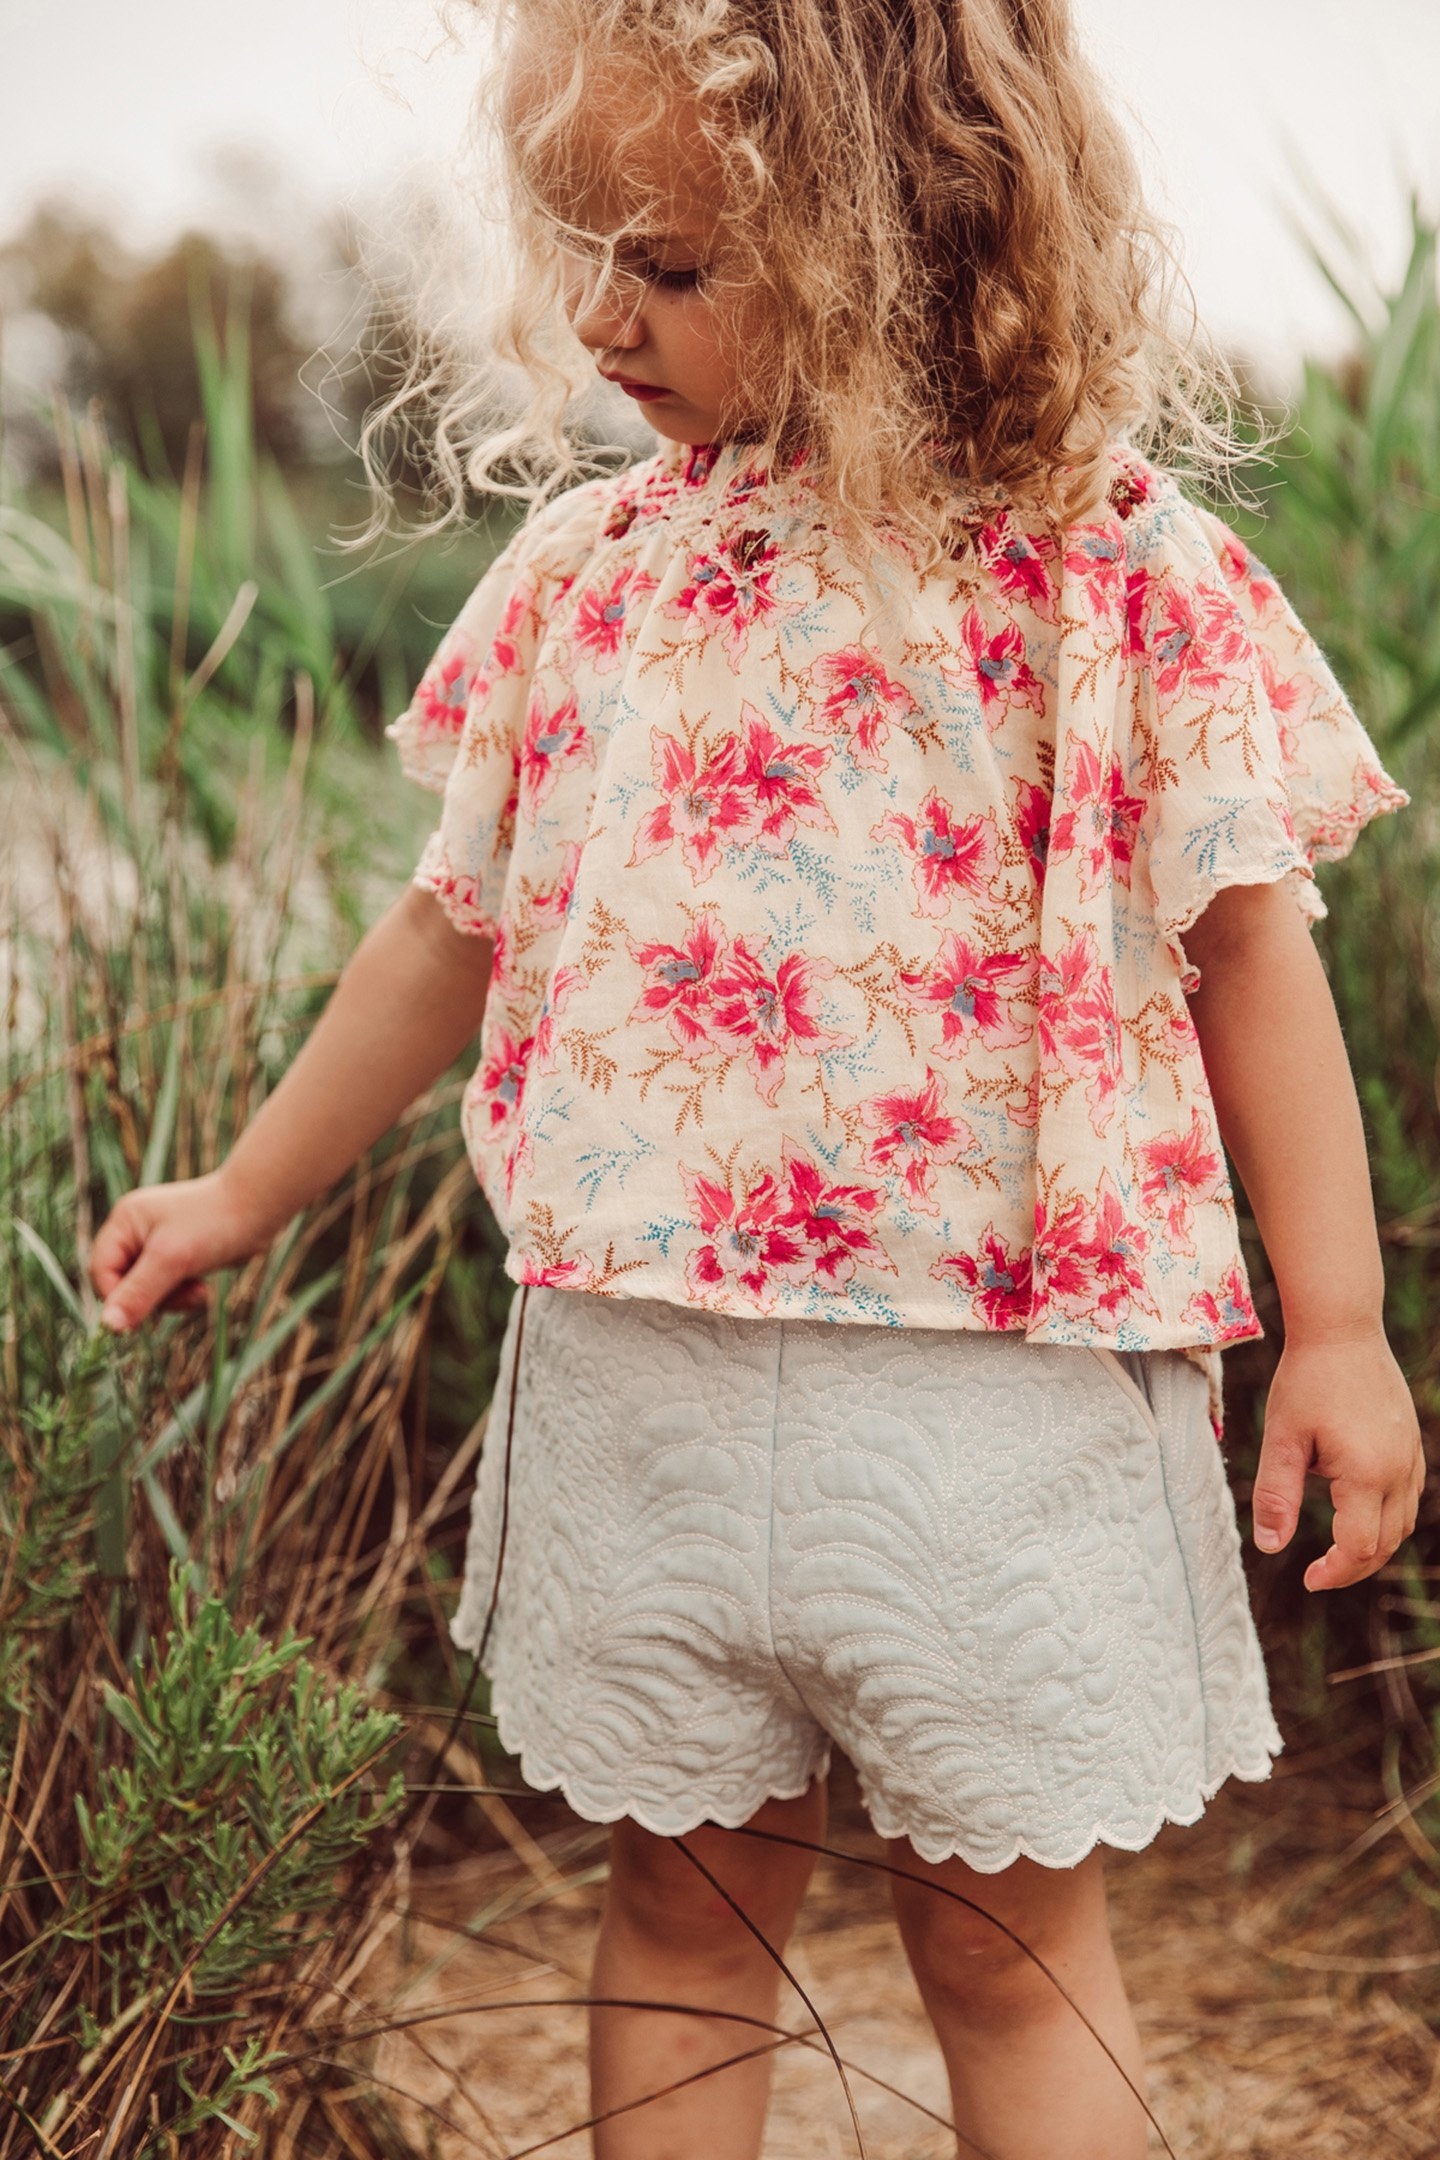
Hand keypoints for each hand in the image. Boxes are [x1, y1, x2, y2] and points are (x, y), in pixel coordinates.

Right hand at [89, 1170, 271, 1331]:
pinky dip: (183, 1294)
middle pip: (122, 1283)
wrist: (260, 1208)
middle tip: (183, 1297)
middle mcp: (135, 1231)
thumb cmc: (215, 1224)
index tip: (142, 1316)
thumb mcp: (172, 1260)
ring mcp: (156, 1243)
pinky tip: (203, 1287)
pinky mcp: (177, 1256)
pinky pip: (167, 1288)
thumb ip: (139, 1293)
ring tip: (198, 1291)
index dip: (118, 1297)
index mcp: (124, 1222)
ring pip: (146, 1290)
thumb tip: (108, 1327)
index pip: (101, 1271)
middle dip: (152, 1298)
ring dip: (172, 1299)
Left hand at [1250, 1332, 1425, 1590]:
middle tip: (1319, 1573)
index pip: (1358, 1548)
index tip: (1308, 1579)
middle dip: (1354, 1567)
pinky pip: (1409, 1497)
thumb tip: (1270, 1548)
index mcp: (1367, 1474)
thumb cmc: (1305, 1380)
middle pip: (1386, 1544)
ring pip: (1403, 1524)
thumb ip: (1277, 1495)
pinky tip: (1358, 1511)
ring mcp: (1411, 1457)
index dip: (1334, 1573)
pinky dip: (1387, 1518)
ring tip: (1337, 1550)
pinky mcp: (1412, 1444)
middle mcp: (1399, 1471)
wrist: (1341, 1329)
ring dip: (1373, 1545)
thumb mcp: (1282, 1438)